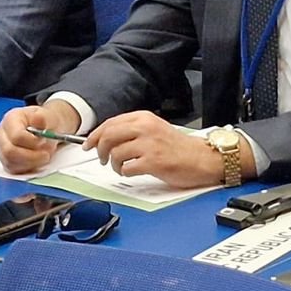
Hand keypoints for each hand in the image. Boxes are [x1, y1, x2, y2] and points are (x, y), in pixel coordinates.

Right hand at [0, 101, 81, 173]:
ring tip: (44, 157)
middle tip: (46, 155)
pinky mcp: (6, 161)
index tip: (44, 141)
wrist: (44, 128)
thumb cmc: (44, 122)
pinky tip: (37, 161)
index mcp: (11, 119)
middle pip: (9, 151)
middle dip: (31, 156)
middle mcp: (2, 134)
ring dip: (31, 163)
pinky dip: (28, 168)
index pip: (16, 135)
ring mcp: (1, 148)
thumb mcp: (47, 115)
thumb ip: (42, 118)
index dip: (32, 142)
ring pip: (11, 163)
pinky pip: (14, 169)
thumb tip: (38, 120)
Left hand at [87, 111, 249, 188]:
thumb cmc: (178, 147)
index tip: (89, 145)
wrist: (202, 158)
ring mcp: (149, 145)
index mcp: (144, 117)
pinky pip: (128, 168)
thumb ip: (132, 130)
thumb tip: (106, 138)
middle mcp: (145, 127)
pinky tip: (131, 172)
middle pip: (109, 135)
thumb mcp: (154, 129)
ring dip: (114, 164)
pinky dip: (125, 172)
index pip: (110, 123)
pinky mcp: (154, 162)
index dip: (95, 135)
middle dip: (100, 149)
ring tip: (121, 168)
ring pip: (116, 153)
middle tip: (101, 158)